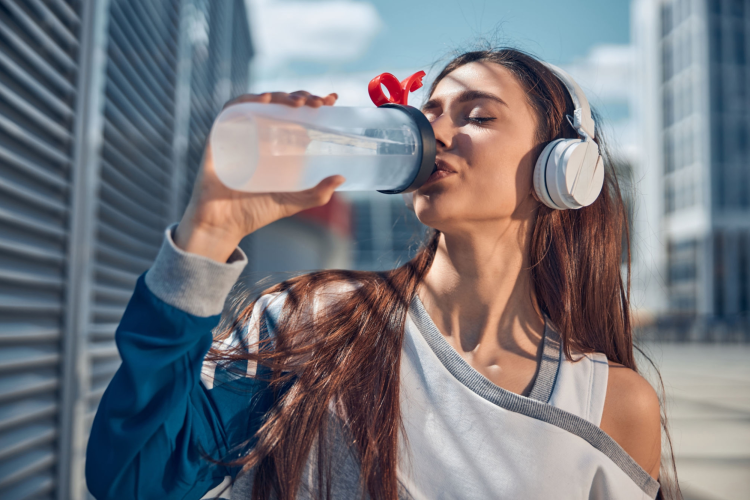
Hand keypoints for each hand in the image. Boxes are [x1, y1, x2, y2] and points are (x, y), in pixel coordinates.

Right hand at [175, 91, 342, 262]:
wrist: (223, 225)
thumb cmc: (255, 212)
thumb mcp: (292, 202)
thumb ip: (317, 194)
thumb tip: (341, 177)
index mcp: (278, 145)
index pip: (297, 114)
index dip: (313, 102)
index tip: (331, 99)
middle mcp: (260, 134)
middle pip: (281, 104)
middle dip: (301, 97)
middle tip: (318, 103)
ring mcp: (240, 133)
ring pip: (260, 102)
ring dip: (280, 96)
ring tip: (298, 102)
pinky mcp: (220, 135)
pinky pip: (231, 109)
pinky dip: (248, 100)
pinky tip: (266, 100)